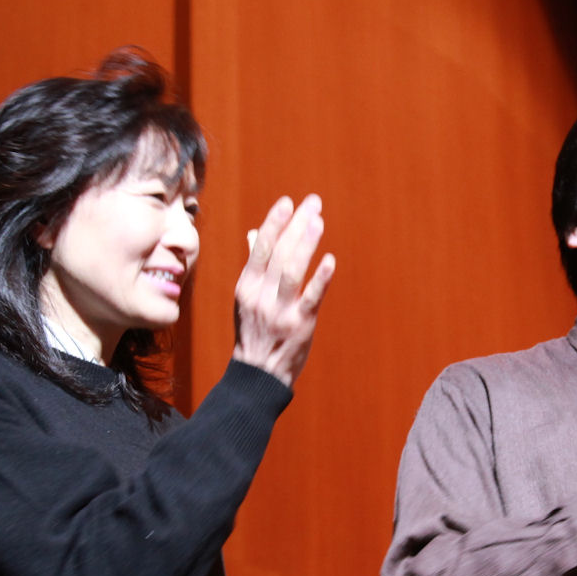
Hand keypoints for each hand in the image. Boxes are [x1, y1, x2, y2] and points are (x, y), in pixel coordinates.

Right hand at [233, 194, 335, 387]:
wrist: (257, 374)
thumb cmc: (255, 332)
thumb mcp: (246, 299)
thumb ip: (254, 266)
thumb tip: (254, 233)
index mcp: (247, 286)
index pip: (260, 246)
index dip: (274, 222)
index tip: (287, 202)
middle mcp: (261, 295)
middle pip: (278, 252)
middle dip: (296, 224)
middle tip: (313, 202)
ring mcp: (279, 310)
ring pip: (292, 271)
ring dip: (306, 243)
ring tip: (318, 221)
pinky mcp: (299, 324)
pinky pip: (311, 298)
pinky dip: (321, 278)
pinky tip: (330, 260)